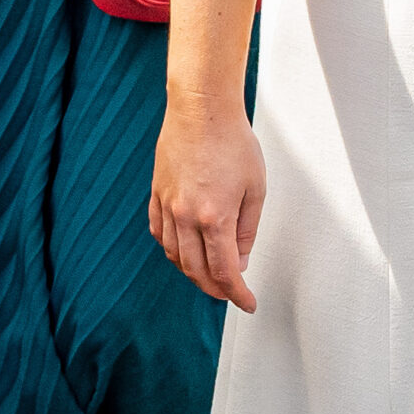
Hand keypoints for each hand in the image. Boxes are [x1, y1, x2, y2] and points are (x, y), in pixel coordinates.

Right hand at [151, 89, 266, 312]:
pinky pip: (160, 234)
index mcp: (215, 217)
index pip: (224, 271)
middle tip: (231, 294)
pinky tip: (184, 252)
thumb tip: (240, 261)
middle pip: (196, 270)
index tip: (247, 304)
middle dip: (215, 289)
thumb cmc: (233, 142)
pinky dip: (173, 250)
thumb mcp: (256, 189)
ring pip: (175, 256)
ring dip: (193, 273)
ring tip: (210, 277)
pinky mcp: (157, 195)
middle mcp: (186, 216)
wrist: (201, 110)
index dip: (237, 294)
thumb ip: (247, 230)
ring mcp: (167, 206)